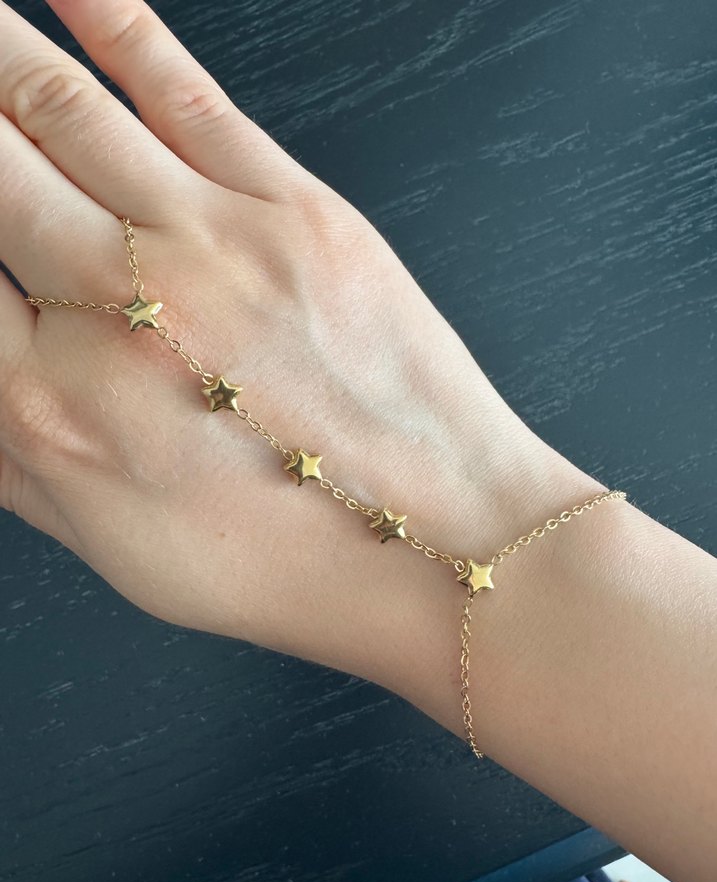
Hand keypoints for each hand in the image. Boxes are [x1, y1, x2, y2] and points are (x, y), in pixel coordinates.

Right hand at [0, 0, 592, 693]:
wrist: (433, 546)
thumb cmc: (282, 562)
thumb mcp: (115, 546)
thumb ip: (14, 458)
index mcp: (52, 408)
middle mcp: (116, 312)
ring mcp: (211, 248)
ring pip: (65, 110)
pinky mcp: (296, 213)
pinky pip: (187, 95)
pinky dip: (118, 24)